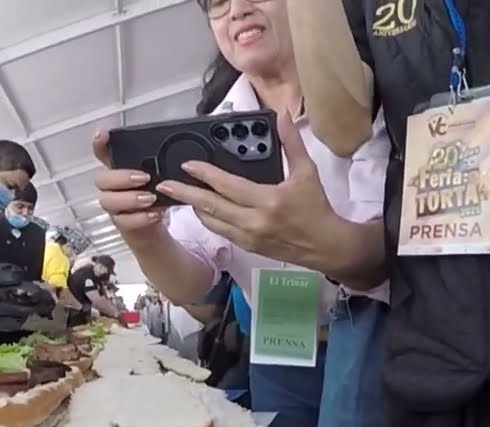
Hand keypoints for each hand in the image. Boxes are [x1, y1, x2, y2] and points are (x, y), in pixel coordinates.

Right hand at [92, 129, 166, 237]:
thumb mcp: (160, 174)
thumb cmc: (155, 193)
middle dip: (122, 178)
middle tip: (144, 178)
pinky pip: (122, 221)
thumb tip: (176, 150)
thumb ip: (161, 163)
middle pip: (101, 179)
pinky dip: (138, 218)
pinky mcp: (120, 221)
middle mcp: (111, 186)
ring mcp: (113, 204)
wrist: (154, 219)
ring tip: (150, 198)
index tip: (103, 134)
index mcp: (118, 168)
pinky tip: (153, 214)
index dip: (99, 143)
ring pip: (108, 201)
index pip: (102, 153)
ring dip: (130, 199)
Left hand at [153, 112, 335, 264]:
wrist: (325, 246)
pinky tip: (201, 208)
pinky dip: (207, 218)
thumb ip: (292, 143)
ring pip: (210, 221)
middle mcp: (253, 221)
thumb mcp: (306, 172)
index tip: (186, 165)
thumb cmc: (316, 207)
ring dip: (194, 206)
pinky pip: (219, 231)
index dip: (205, 175)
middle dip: (185, 194)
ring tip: (180, 194)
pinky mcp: (246, 247)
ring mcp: (247, 237)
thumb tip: (283, 115)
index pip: (228, 186)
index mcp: (267, 201)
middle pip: (210, 206)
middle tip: (164, 185)